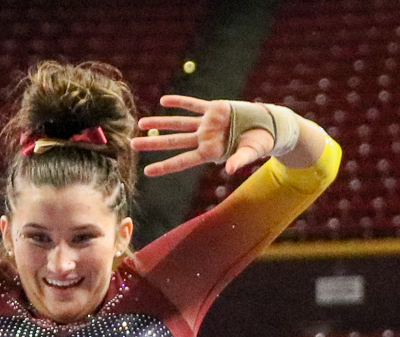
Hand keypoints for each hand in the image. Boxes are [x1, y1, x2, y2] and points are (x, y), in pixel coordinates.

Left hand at [137, 95, 269, 176]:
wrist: (268, 126)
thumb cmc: (260, 143)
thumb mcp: (250, 152)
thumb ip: (240, 161)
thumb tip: (230, 170)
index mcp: (210, 152)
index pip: (182, 161)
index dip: (165, 166)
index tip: (147, 172)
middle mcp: (205, 139)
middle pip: (173, 142)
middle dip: (153, 144)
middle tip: (132, 145)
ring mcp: (207, 123)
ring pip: (178, 123)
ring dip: (160, 122)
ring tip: (141, 123)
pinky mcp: (214, 109)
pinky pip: (193, 105)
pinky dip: (179, 102)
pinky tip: (163, 101)